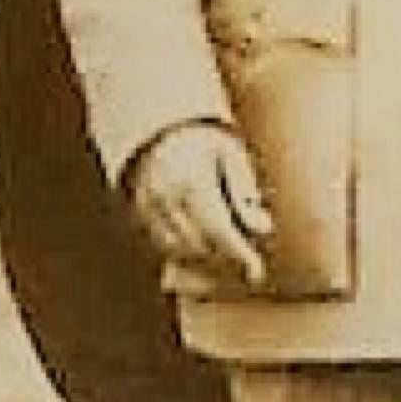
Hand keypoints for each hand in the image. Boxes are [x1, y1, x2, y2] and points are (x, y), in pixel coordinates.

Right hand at [125, 122, 276, 283]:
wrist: (158, 128)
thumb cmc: (202, 141)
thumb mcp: (231, 153)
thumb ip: (246, 190)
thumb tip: (262, 228)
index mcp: (192, 182)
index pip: (219, 231)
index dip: (239, 256)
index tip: (256, 272)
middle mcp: (166, 199)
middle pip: (199, 247)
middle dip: (225, 262)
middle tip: (246, 268)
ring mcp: (147, 209)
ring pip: (178, 253)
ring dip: (205, 264)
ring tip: (228, 265)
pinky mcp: (138, 216)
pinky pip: (162, 247)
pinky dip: (184, 257)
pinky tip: (204, 258)